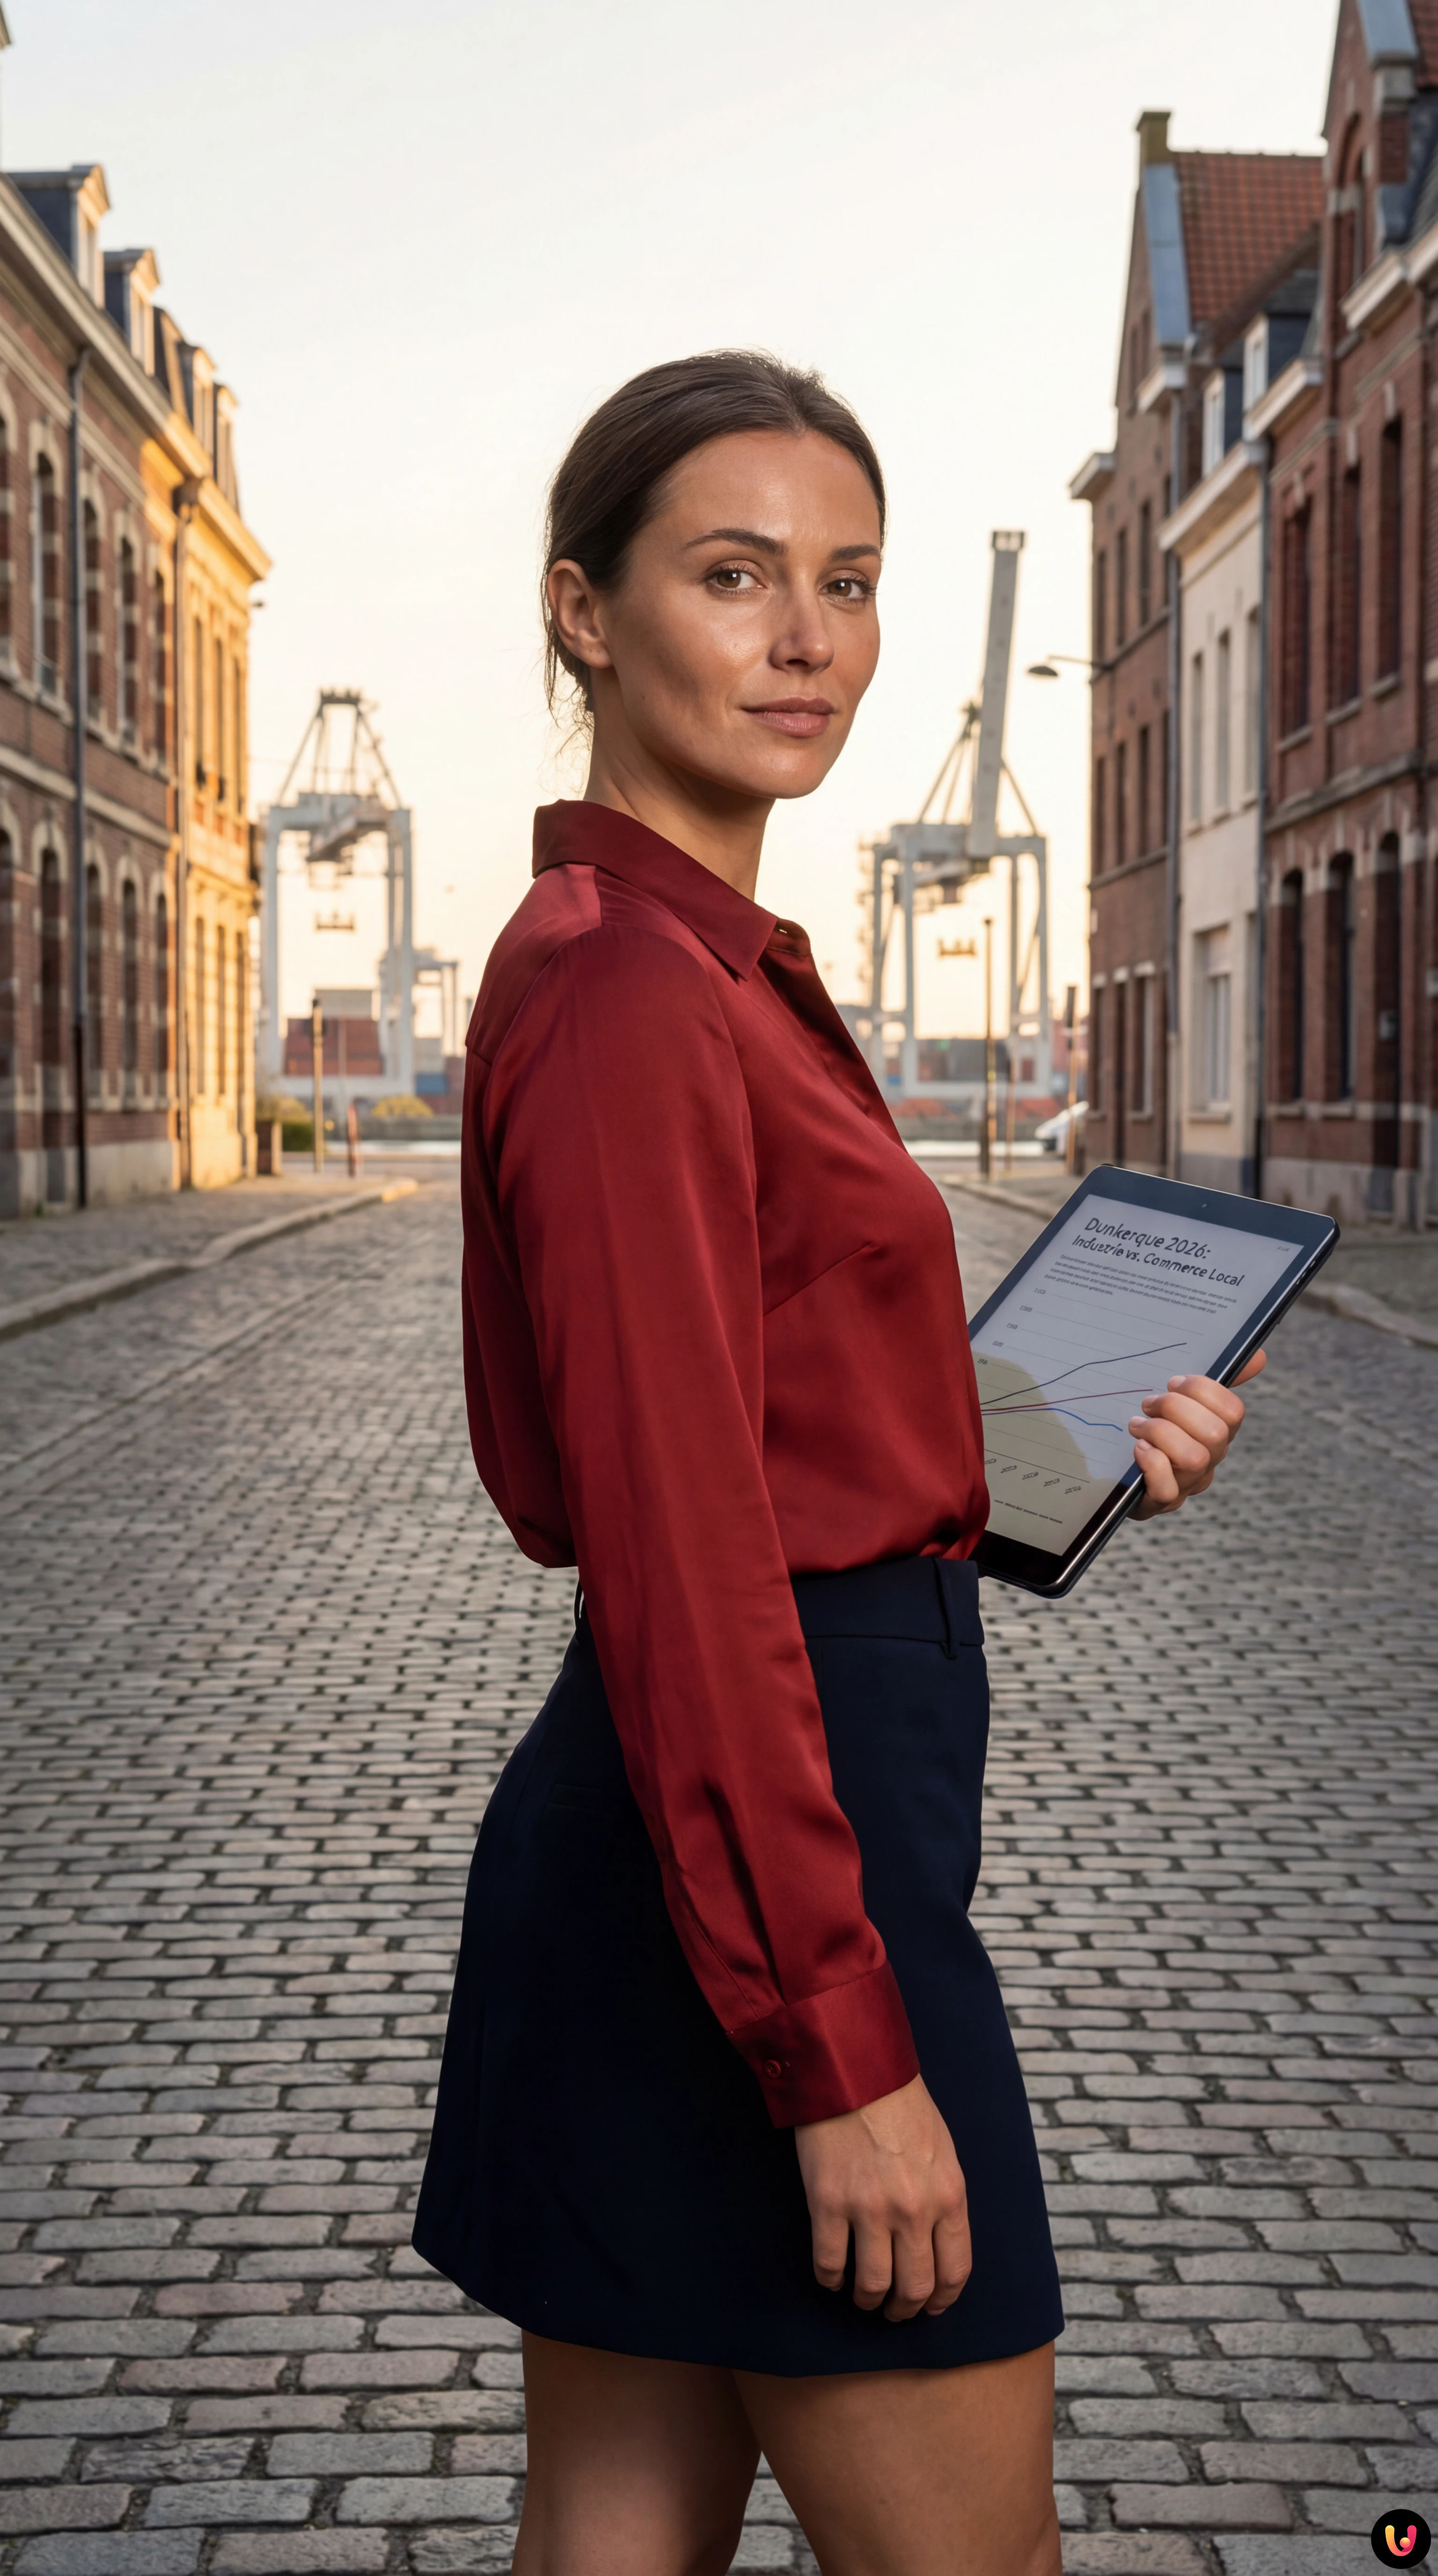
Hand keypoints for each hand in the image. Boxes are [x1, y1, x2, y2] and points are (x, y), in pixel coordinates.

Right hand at [794, 2073, 969, 2322]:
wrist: (854, 2070)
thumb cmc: (900, 2105)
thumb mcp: (942, 2151)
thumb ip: (943, 2198)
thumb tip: (937, 2244)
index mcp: (949, 2194)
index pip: (955, 2270)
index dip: (942, 2299)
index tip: (931, 2307)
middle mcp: (914, 2209)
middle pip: (915, 2287)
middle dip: (905, 2309)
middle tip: (894, 2310)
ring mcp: (870, 2209)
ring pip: (874, 2285)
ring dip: (868, 2300)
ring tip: (863, 2297)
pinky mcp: (829, 2204)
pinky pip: (830, 2264)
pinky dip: (830, 2280)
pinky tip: (832, 2276)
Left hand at [1130, 1350, 1265, 1519]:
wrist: (1117, 1472)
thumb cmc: (1153, 1430)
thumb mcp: (1178, 1402)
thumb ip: (1212, 1382)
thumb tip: (1259, 1355)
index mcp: (1217, 1432)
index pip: (1232, 1412)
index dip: (1203, 1390)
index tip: (1173, 1382)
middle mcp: (1209, 1460)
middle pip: (1215, 1434)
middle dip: (1176, 1409)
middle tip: (1150, 1404)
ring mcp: (1186, 1484)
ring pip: (1194, 1459)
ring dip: (1161, 1433)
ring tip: (1137, 1426)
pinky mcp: (1159, 1503)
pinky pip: (1166, 1489)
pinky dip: (1152, 1464)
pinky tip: (1138, 1448)